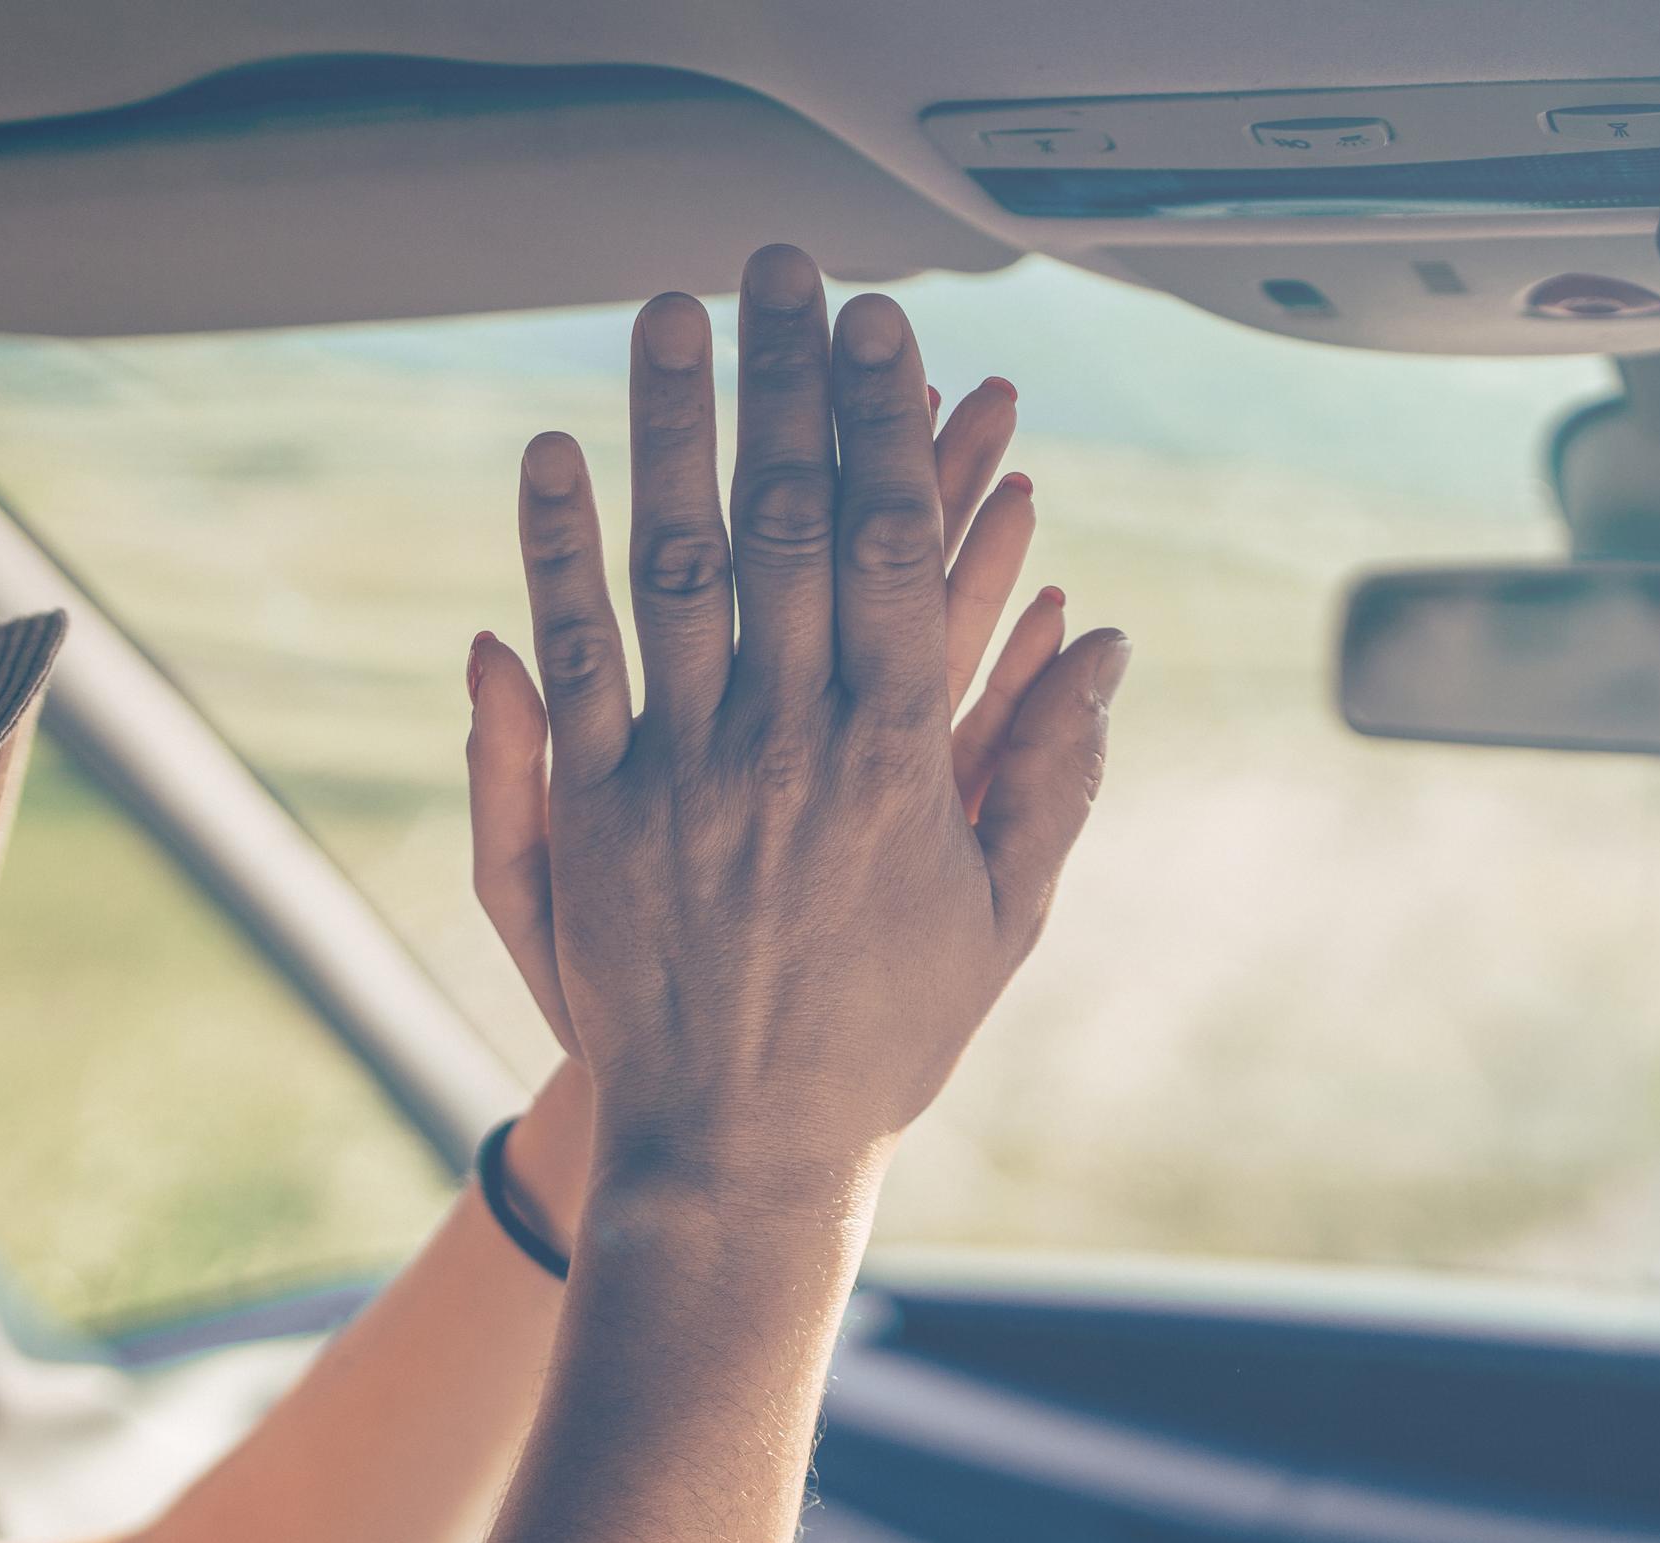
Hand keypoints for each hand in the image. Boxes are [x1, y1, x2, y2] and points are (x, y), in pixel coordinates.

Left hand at [465, 246, 1127, 1207]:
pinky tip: (554, 456)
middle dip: (784, 384)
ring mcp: (685, 777)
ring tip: (668, 314)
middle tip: (777, 269)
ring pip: (676, 567)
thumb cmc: (879, 1040)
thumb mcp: (998, 919)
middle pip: (786, 527)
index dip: (886, 428)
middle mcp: (790, 748)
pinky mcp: (597, 818)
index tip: (879, 330)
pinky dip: (559, 555)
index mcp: (898, 763)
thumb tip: (1105, 644)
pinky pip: (576, 663)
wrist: (737, 1156)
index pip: (894, 552)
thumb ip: (1049, 772)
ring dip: (671, 428)